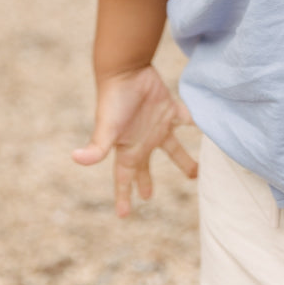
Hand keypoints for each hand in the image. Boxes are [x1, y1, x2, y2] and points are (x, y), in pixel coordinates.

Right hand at [72, 64, 196, 215]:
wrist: (126, 69)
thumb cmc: (113, 100)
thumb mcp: (106, 128)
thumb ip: (96, 148)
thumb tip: (75, 159)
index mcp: (127, 150)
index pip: (124, 180)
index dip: (123, 197)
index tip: (123, 216)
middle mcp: (143, 140)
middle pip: (144, 168)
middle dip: (145, 183)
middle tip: (148, 197)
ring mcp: (157, 125)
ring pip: (172, 148)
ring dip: (183, 160)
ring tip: (195, 173)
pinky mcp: (169, 108)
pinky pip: (187, 119)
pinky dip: (196, 124)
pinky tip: (208, 129)